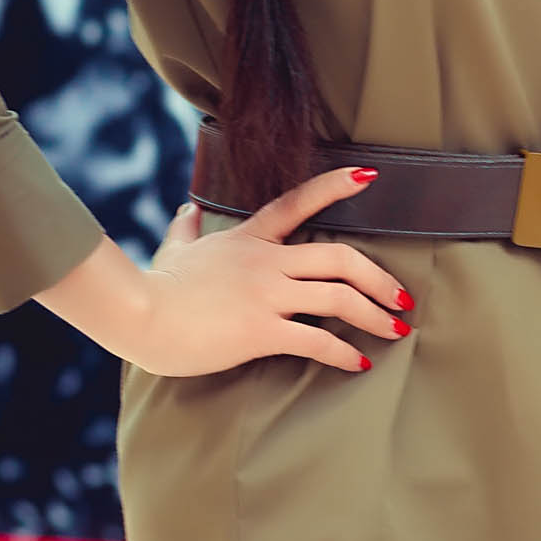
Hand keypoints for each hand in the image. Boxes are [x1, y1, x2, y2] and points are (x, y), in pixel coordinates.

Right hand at [130, 168, 414, 377]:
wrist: (137, 316)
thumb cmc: (155, 287)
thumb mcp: (173, 249)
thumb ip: (186, 227)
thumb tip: (187, 208)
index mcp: (249, 238)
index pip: (298, 202)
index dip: (336, 186)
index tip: (370, 176)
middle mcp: (266, 261)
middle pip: (340, 257)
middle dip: (379, 278)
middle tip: (402, 298)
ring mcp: (266, 294)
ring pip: (338, 296)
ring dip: (375, 315)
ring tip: (397, 331)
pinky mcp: (261, 329)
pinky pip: (315, 339)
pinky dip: (343, 353)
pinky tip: (358, 363)